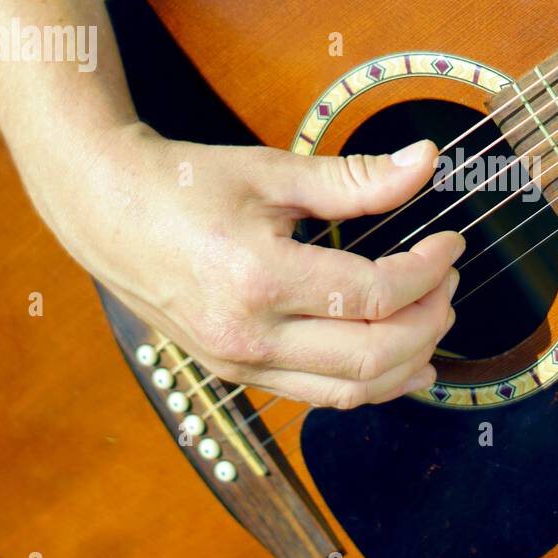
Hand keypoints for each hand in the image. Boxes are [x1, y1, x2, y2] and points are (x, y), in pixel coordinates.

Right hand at [28, 121, 463, 407]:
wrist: (105, 211)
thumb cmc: (186, 184)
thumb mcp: (274, 171)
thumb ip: (357, 178)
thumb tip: (428, 160)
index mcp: (258, 279)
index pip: (373, 295)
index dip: (428, 272)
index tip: (451, 243)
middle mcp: (248, 336)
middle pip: (372, 356)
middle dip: (429, 320)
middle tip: (450, 281)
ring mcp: (239, 365)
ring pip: (350, 392)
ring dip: (408, 361)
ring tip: (436, 317)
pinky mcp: (235, 374)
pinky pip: (319, 397)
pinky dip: (370, 383)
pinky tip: (403, 363)